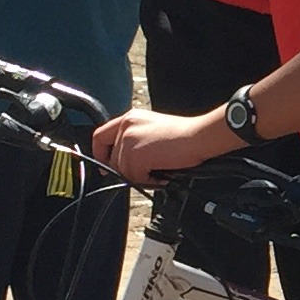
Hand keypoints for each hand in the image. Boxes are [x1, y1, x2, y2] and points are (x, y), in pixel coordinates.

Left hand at [91, 106, 234, 181]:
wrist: (198, 136)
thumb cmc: (185, 135)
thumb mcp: (153, 130)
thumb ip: (135, 140)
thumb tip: (126, 163)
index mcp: (129, 118)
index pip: (100, 136)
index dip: (101, 154)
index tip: (106, 166)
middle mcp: (125, 127)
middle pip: (112, 160)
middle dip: (126, 172)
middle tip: (145, 176)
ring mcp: (128, 141)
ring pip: (123, 171)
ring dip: (140, 177)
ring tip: (159, 174)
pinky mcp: (135, 155)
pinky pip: (134, 177)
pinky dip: (149, 181)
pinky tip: (162, 175)